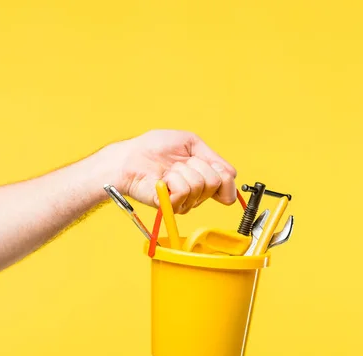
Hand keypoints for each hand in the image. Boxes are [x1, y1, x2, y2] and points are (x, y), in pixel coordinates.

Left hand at [106, 130, 237, 213]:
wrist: (129, 157)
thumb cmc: (154, 148)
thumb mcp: (191, 142)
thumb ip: (215, 158)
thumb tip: (232, 177)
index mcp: (203, 176)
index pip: (227, 181)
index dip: (222, 172)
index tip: (204, 161)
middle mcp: (197, 192)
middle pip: (215, 182)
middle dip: (197, 165)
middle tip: (179, 163)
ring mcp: (184, 200)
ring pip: (199, 186)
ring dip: (181, 171)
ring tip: (168, 171)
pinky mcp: (171, 205)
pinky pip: (184, 191)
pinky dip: (172, 180)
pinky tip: (162, 180)